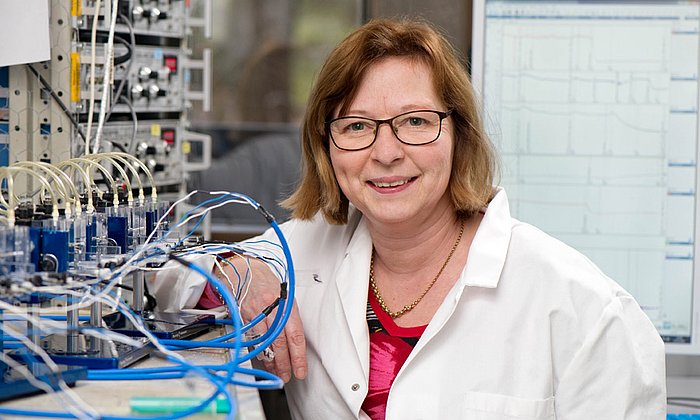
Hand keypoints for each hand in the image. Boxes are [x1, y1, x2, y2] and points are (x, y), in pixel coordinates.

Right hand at [215, 256, 306, 382]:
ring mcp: (256, 313)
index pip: (295, 334)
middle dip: (284, 363)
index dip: (298, 355)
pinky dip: (258, 351)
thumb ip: (290, 316)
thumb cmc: (266, 282)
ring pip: (264, 343)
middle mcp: (272, 308)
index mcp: (286, 303)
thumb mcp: (285, 294)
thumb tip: (295, 341)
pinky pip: (252, 339)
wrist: (244, 270)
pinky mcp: (243, 317)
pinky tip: (263, 359)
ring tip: (277, 372)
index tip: (301, 369)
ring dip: (271, 361)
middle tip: (288, 375)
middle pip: (279, 342)